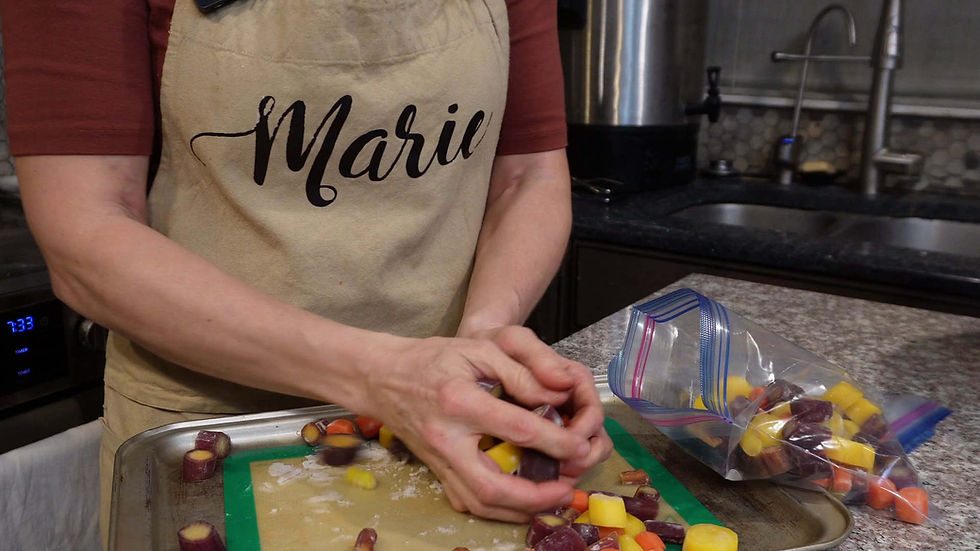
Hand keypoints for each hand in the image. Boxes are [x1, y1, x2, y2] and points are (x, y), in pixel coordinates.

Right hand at [358, 327, 610, 521]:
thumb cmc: (433, 358)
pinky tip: (521, 501)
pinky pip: (468, 502)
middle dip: (536, 496)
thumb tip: (559, 392)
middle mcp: (446, 440)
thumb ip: (520, 371)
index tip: (580, 444)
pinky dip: (498, 509)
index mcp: (460, 403)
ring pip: (480, 503)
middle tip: (567, 490)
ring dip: (519, 509)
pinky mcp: (436, 472)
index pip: (518, 429)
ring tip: (551, 500)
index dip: (556, 441)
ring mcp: (438, 462)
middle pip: (493, 487)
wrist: (383, 377)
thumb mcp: (478, 349)